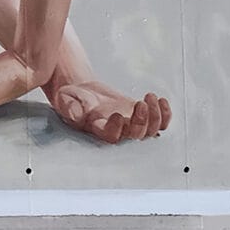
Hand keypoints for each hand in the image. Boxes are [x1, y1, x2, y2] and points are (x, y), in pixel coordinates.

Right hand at [48, 79, 170, 143]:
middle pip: (135, 135)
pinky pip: (159, 122)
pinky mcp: (139, 115)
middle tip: (140, 104)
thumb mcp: (65, 100)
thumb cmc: (73, 99)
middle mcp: (117, 130)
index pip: (111, 136)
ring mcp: (130, 124)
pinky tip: (160, 100)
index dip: (117, 128)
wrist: (82, 93)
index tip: (117, 114)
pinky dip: (164, 114)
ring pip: (150, 130)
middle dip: (141, 121)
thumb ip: (69, 107)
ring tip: (150, 97)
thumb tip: (75, 114)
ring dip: (155, 116)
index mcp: (98, 128)